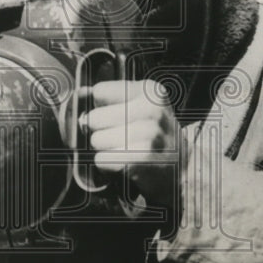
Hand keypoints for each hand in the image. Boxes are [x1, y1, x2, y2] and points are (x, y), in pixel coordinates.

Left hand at [81, 78, 178, 207]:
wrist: (183, 171)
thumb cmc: (154, 137)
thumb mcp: (141, 108)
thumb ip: (109, 98)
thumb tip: (79, 93)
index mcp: (150, 91)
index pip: (99, 92)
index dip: (101, 108)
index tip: (117, 119)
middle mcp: (151, 109)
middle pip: (93, 118)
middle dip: (101, 132)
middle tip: (124, 140)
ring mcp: (148, 133)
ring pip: (96, 141)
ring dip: (106, 151)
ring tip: (127, 153)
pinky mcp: (140, 158)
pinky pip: (101, 160)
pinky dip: (108, 167)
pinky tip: (127, 165)